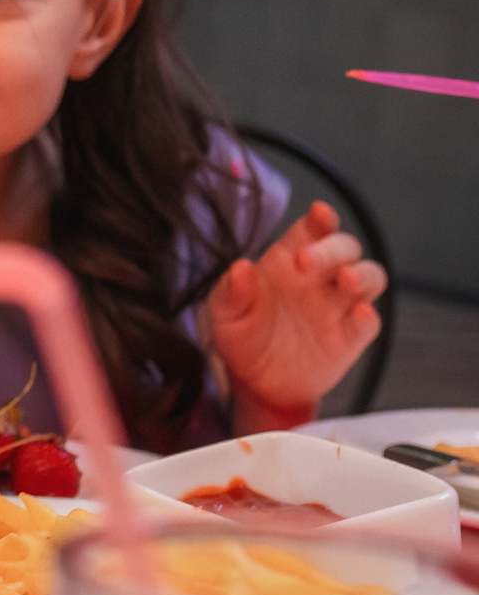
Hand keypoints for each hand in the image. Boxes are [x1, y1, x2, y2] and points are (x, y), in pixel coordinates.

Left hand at [210, 201, 384, 426]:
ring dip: (363, 274)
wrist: (253, 382)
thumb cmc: (241, 334)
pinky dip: (368, 317)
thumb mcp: (224, 312)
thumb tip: (240, 266)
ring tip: (347, 279)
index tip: (320, 212)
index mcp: (288, 260)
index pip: (311, 230)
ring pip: (370, 277)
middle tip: (308, 261)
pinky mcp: (351, 337)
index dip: (320, 219)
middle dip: (333, 249)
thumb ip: (231, 290)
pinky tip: (360, 314)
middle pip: (345, 249)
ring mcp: (339, 306)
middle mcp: (320, 278)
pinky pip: (368, 323)